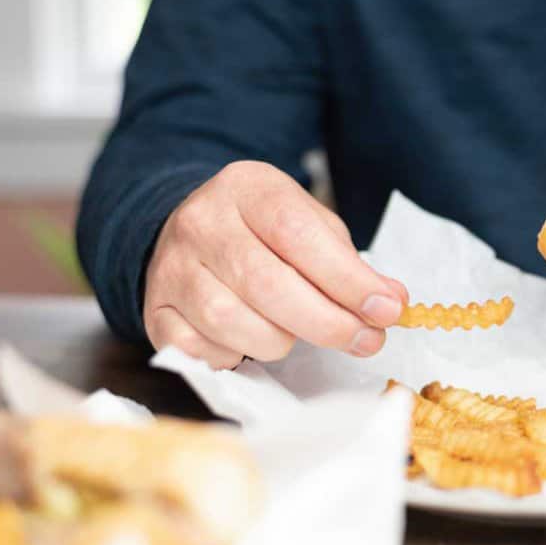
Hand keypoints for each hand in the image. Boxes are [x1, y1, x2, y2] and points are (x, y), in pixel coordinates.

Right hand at [143, 161, 407, 367]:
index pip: (299, 234)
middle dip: (327, 322)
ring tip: (300, 335)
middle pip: (267, 283)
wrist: (188, 230)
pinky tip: (250, 342)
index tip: (386, 310)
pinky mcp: (154, 310)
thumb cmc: (263, 232)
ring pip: (231, 322)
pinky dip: (234, 356)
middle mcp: (201, 222)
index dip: (347, 279)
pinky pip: (199, 350)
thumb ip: (348, 261)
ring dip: (280, 341)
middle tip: (366, 340)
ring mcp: (172, 267)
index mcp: (247, 188)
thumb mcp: (308, 223)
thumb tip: (390, 303)